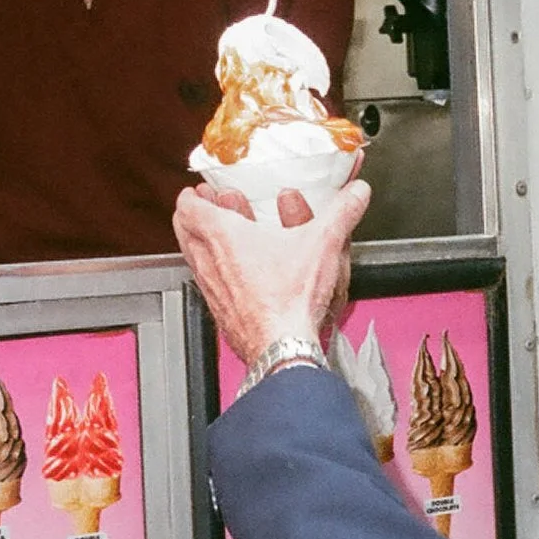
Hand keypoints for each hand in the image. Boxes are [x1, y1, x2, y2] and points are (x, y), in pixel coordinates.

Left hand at [174, 179, 371, 364]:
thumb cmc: (290, 301)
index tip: (199, 190)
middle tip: (206, 209)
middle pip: (183, 230)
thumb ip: (342, 212)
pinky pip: (207, 283)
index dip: (192, 196)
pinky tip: (236, 276)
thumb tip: (356, 193)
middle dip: (192, 216)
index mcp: (223, 237)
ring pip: (192, 257)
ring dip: (202, 243)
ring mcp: (211, 289)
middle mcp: (209, 262)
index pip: (188, 208)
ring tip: (221, 237)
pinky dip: (213, 272)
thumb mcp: (323, 244)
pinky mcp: (220, 311)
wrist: (282, 348)